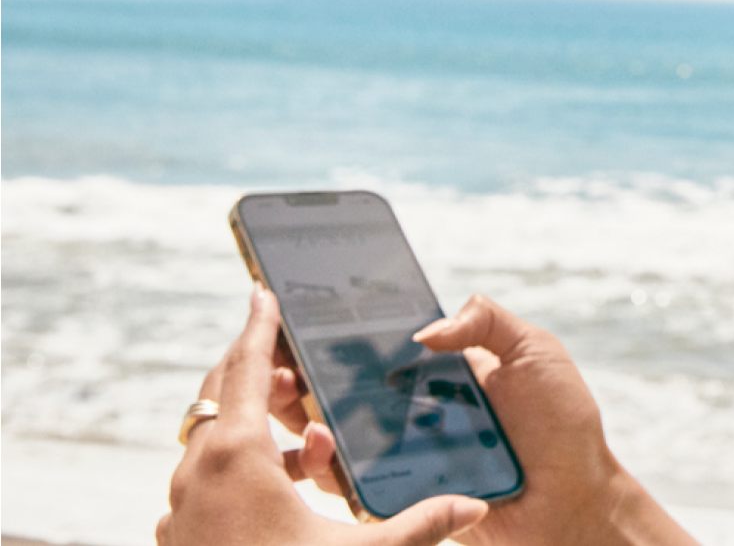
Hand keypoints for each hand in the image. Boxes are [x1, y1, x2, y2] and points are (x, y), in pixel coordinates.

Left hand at [158, 285, 488, 545]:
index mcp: (235, 458)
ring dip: (262, 431)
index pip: (243, 367)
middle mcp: (195, 474)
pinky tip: (292, 491)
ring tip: (317, 445)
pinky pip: (209, 481)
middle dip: (266, 377)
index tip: (264, 291)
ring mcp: (181, 508)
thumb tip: (473, 505)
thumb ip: (421, 524)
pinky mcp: (181, 536)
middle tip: (306, 371)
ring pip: (216, 443)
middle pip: (222, 397)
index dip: (258, 325)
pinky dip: (245, 469)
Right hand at [319, 294, 697, 545]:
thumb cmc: (562, 425)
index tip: (298, 316)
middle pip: (342, 390)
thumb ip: (487, 322)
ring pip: (335, 436)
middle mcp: (412, 411)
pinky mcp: (402, 497)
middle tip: (278, 358)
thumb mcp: (534, 353)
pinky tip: (320, 446)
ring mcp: (403, 455)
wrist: (575, 500)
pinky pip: (353, 484)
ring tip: (290, 395)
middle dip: (302, 372)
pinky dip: (329, 467)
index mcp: (438, 372)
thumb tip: (424, 329)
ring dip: (303, 416)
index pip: (377, 348)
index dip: (338, 335)